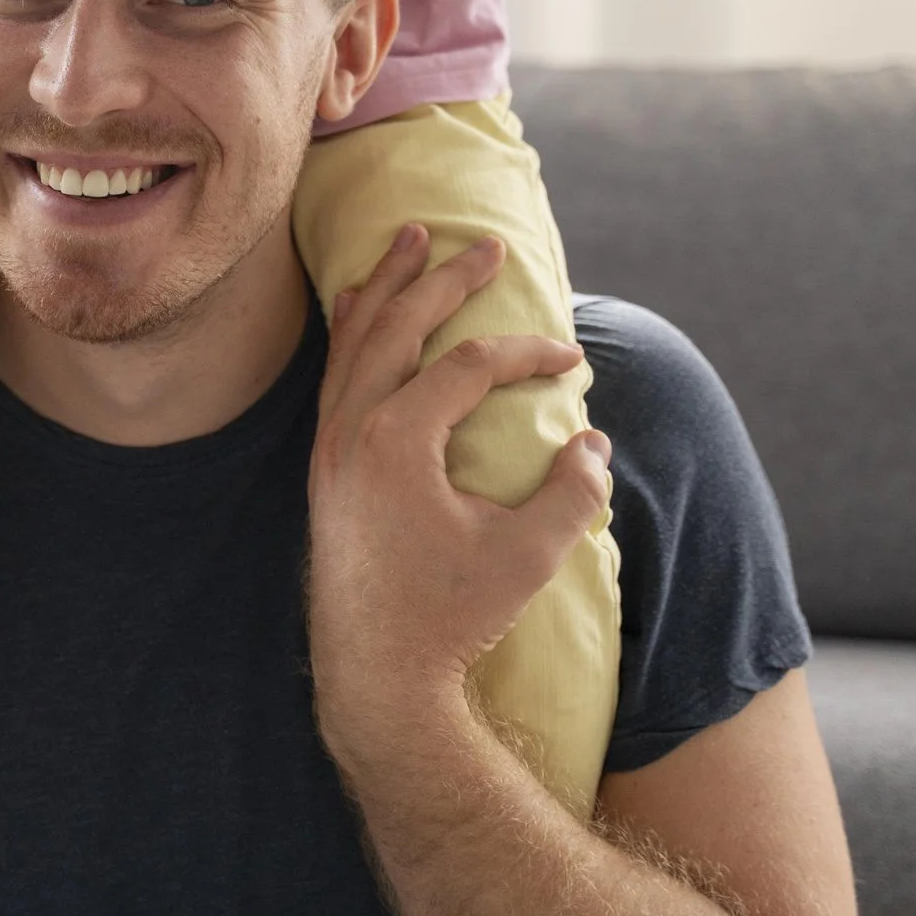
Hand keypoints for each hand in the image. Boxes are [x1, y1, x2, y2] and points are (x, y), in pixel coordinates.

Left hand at [305, 225, 611, 739]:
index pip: (469, 367)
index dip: (527, 354)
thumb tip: (592, 442)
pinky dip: (352, 331)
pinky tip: (362, 307)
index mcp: (397, 440)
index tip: (572, 361)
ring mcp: (329, 446)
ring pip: (355, 341)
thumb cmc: (452, 616)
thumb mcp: (529, 558)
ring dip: (386, 287)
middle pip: (398, 326)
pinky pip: (334, 374)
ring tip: (408, 240)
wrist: (376, 675)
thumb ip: (571, 495)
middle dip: (443, 280)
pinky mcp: (323, 466)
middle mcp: (352, 430)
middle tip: (482, 245)